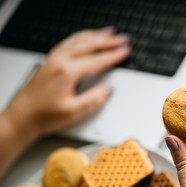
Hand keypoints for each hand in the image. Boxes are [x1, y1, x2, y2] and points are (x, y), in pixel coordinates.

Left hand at [3, 27, 129, 140]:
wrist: (22, 117)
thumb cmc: (44, 116)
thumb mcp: (74, 112)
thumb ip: (94, 99)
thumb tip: (108, 89)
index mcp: (67, 72)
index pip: (97, 60)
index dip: (114, 55)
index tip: (125, 51)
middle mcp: (60, 61)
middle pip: (89, 45)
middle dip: (109, 41)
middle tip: (122, 39)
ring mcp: (53, 59)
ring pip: (78, 40)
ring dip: (96, 35)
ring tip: (109, 32)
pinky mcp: (49, 62)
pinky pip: (69, 42)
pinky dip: (81, 37)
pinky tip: (86, 37)